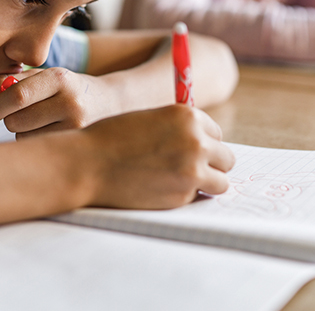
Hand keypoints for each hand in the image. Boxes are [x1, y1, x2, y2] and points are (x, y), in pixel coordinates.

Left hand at [0, 68, 117, 137]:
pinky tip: (46, 129)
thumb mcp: (43, 76)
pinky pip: (35, 146)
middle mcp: (70, 102)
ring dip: (20, 130)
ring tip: (36, 119)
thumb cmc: (65, 88)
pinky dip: (32, 139)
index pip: (18, 95)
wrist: (108, 102)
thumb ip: (11, 80)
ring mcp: (75, 127)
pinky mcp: (74, 143)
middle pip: (16, 121)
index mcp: (59, 78)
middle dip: (5, 118)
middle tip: (10, 114)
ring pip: (23, 136)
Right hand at [76, 105, 235, 208]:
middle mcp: (196, 141)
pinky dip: (184, 196)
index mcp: (188, 116)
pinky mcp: (182, 196)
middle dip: (210, 164)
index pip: (217, 134)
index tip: (185, 149)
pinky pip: (196, 197)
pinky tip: (161, 188)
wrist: (88, 164)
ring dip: (205, 183)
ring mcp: (192, 171)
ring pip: (221, 182)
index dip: (202, 142)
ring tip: (180, 181)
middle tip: (187, 168)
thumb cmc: (113, 138)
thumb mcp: (151, 119)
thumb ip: (179, 129)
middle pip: (226, 158)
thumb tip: (206, 143)